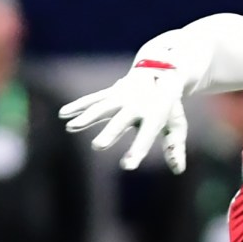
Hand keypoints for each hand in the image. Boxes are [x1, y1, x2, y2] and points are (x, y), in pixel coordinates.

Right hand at [61, 61, 188, 172]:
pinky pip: (93, 99)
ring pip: (103, 106)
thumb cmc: (168, 106)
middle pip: (121, 120)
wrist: (160, 71)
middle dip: (110, 132)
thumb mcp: (176, 125)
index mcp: (154, 115)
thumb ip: (175, 147)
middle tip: (98, 146)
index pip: (146, 136)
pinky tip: (64, 114)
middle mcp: (136, 105)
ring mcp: (121, 96)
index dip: (137, 150)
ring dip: (87, 116)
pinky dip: (78, 105)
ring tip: (71, 127)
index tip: (128, 165)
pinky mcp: (110, 92)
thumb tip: (178, 170)